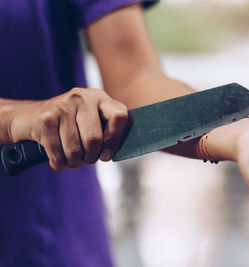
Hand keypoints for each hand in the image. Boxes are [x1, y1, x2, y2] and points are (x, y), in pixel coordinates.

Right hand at [8, 88, 128, 170]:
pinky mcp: (44, 118)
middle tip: (86, 159)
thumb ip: (109, 131)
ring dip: (74, 163)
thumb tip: (130, 148)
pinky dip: (59, 164)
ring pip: (76, 149)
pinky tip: (58, 161)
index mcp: (100, 98)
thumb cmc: (68, 126)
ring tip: (72, 160)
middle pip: (95, 139)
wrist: (27, 117)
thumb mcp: (91, 122)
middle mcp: (82, 97)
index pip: (120, 116)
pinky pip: (58, 154)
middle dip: (91, 157)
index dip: (115, 140)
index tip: (106, 154)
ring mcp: (62, 106)